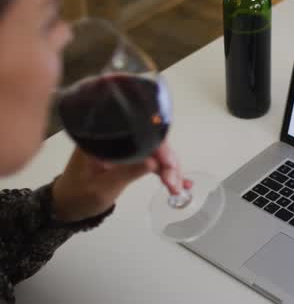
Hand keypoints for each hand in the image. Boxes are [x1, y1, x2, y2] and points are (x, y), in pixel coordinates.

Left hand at [52, 142, 191, 221]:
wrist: (66, 206)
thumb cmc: (78, 196)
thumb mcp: (102, 187)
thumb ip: (127, 172)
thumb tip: (154, 162)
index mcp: (103, 138)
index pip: (139, 134)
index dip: (159, 148)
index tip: (170, 166)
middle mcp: (116, 138)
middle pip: (151, 142)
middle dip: (168, 162)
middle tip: (176, 182)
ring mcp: (123, 148)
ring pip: (155, 152)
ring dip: (170, 169)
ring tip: (181, 186)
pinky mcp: (129, 157)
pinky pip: (151, 161)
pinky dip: (164, 171)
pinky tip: (179, 182)